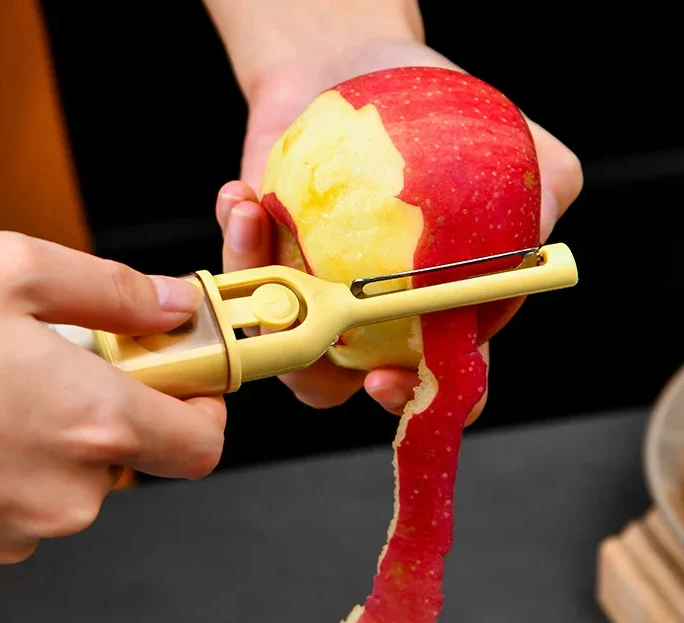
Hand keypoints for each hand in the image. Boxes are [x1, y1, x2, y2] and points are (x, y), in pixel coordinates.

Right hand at [0, 232, 224, 581]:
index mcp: (95, 422)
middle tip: (52, 371)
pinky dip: (4, 478)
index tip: (183, 384)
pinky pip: (17, 513)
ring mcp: (18, 532)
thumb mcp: (9, 271)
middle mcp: (69, 493)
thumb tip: (173, 308)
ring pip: (70, 484)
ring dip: (49, 444)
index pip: (202, 445)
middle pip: (129, 458)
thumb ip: (114, 292)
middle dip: (106, 414)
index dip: (203, 412)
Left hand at [213, 37, 581, 419]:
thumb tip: (533, 244)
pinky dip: (236, 245)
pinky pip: (240, 277)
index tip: (384, 381)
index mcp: (433, 310)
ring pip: (278, 342)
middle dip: (311, 369)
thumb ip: (542, 191)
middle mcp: (368, 317)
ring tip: (258, 220)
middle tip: (300, 320)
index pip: (436, 380)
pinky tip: (243, 199)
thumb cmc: (434, 109)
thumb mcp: (507, 140)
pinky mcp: (261, 264)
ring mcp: (309, 295)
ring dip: (262, 297)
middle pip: (340, 383)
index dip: (415, 399)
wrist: (352, 67)